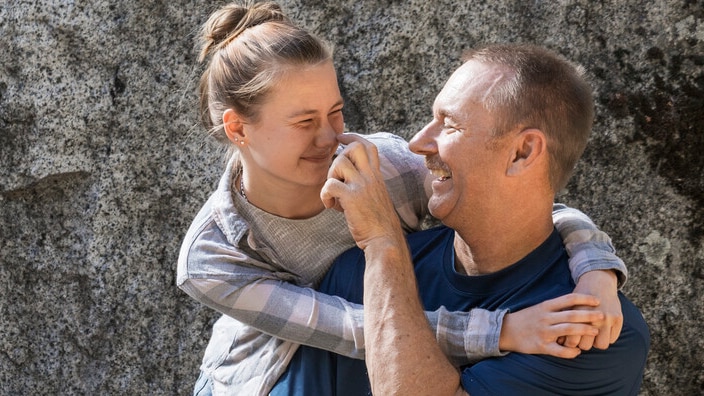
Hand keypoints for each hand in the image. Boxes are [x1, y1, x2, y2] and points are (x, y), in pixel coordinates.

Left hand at [320, 134, 404, 248]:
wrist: (385, 239)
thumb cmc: (378, 223)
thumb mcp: (375, 197)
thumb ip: (363, 185)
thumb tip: (341, 182)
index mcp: (377, 176)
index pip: (368, 146)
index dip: (353, 137)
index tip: (340, 138)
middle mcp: (371, 177)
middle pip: (355, 146)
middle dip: (340, 155)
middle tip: (336, 174)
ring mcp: (362, 185)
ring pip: (339, 162)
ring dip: (330, 177)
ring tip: (334, 194)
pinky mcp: (352, 197)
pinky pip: (329, 185)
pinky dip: (324, 195)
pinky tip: (330, 206)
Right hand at [499, 293, 603, 358]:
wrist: (506, 330)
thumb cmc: (526, 318)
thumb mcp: (540, 308)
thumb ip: (556, 307)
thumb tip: (577, 305)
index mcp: (545, 306)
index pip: (568, 299)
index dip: (584, 299)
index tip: (597, 300)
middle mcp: (545, 318)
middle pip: (571, 315)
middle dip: (589, 315)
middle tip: (602, 316)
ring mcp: (543, 332)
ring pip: (568, 330)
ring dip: (584, 331)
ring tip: (595, 332)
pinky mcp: (541, 346)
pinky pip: (560, 350)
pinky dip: (571, 351)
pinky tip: (578, 351)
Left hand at [562, 270, 622, 349]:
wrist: (598, 282)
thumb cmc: (579, 298)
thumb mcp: (569, 308)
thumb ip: (565, 323)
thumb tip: (559, 341)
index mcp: (578, 315)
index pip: (572, 342)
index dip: (569, 343)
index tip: (569, 340)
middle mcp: (594, 318)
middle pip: (586, 346)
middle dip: (582, 344)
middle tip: (581, 338)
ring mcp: (608, 319)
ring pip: (601, 345)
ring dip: (596, 342)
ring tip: (592, 335)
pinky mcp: (619, 319)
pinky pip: (612, 339)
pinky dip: (607, 337)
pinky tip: (602, 331)